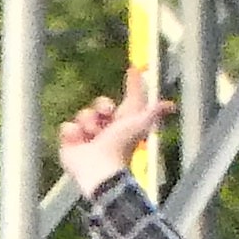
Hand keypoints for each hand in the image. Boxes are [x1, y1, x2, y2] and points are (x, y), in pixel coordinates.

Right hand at [57, 64, 169, 197]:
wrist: (99, 168)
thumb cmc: (121, 147)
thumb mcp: (139, 124)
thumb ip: (152, 112)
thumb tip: (171, 105)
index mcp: (125, 124)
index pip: (128, 100)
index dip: (132, 86)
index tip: (133, 69)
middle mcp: (108, 129)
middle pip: (100, 104)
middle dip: (101, 107)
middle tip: (107, 114)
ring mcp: (88, 136)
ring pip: (83, 114)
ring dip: (88, 122)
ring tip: (93, 137)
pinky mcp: (71, 143)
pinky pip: (68, 126)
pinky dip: (73, 133)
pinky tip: (79, 142)